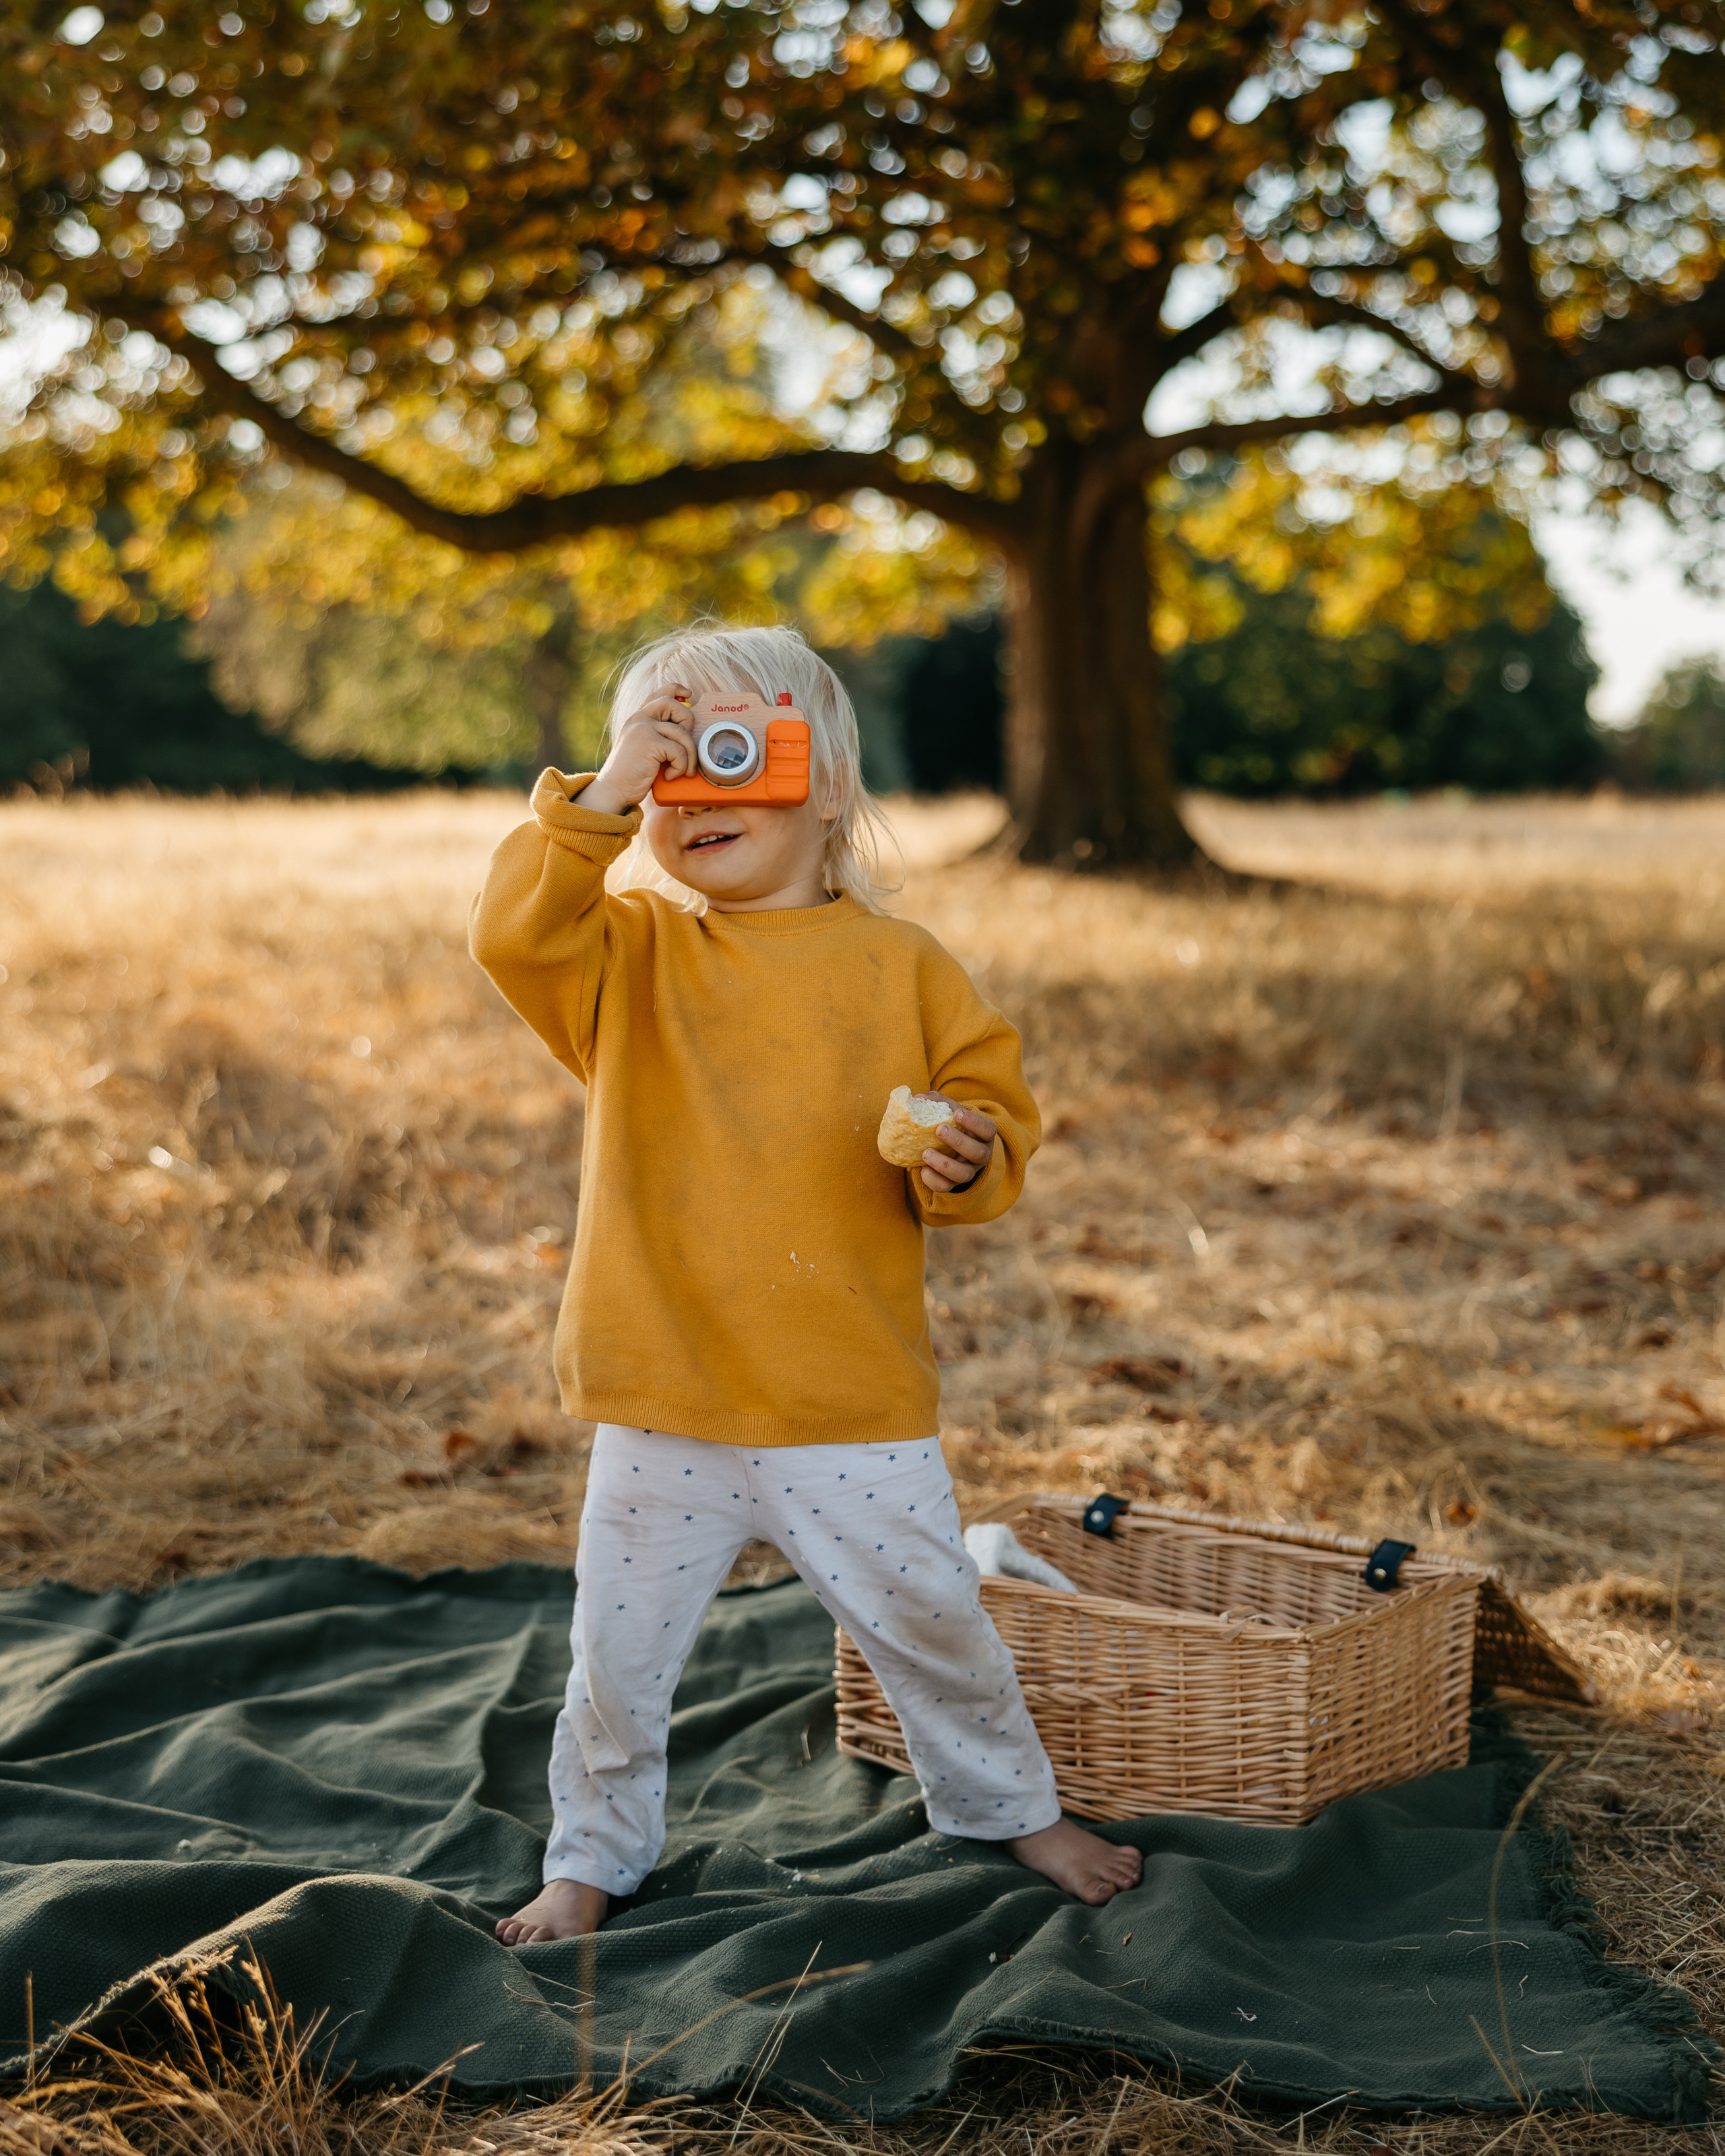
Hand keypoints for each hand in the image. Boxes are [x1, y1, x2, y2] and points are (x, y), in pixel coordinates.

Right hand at [581, 691, 696, 814]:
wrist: (613, 790)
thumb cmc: (632, 775)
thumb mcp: (643, 748)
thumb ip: (657, 736)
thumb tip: (686, 731)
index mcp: (638, 718)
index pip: (659, 693)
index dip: (676, 690)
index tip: (688, 694)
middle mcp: (639, 719)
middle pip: (674, 706)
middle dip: (688, 723)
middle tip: (685, 746)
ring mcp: (643, 728)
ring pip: (682, 732)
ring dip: (690, 756)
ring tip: (683, 771)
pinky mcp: (649, 743)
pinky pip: (679, 751)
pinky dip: (681, 767)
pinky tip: (670, 776)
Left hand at [920, 1104, 995, 1194]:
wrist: (949, 1147)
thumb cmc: (951, 1124)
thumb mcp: (949, 1111)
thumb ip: (936, 1101)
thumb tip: (917, 1099)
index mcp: (983, 1135)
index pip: (988, 1129)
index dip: (974, 1122)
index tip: (957, 1113)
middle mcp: (980, 1155)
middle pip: (978, 1153)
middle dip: (958, 1142)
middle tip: (939, 1130)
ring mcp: (968, 1171)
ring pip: (963, 1174)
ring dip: (945, 1164)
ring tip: (926, 1153)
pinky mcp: (953, 1184)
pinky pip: (946, 1187)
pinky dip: (933, 1179)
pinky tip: (922, 1169)